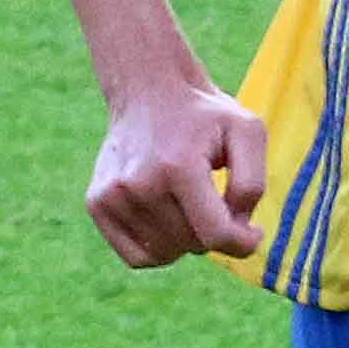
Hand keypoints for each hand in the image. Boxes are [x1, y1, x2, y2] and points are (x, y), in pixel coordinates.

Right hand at [84, 81, 275, 266]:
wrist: (148, 90)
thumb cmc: (205, 115)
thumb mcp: (248, 132)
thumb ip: (252, 184)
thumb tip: (238, 231)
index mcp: (179, 166)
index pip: (215, 235)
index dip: (243, 243)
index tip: (252, 232)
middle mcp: (139, 183)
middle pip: (192, 246)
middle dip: (214, 232)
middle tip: (214, 199)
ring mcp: (112, 195)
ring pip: (165, 255)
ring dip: (186, 239)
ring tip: (188, 202)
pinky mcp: (96, 203)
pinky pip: (137, 257)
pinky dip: (159, 248)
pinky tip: (167, 217)